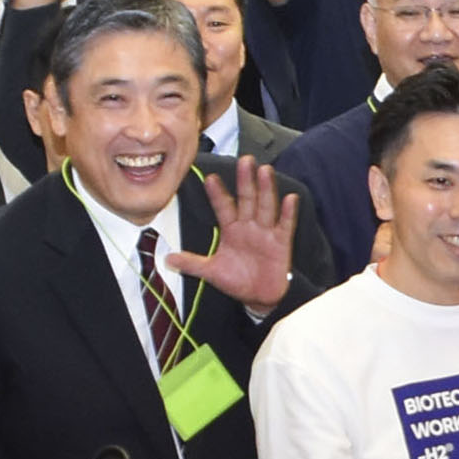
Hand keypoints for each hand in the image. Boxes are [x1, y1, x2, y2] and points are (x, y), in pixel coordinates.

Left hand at [177, 160, 296, 312]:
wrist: (259, 298)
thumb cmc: (237, 282)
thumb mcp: (212, 272)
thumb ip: (192, 264)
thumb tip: (168, 259)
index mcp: (231, 230)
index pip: (223, 207)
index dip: (217, 194)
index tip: (209, 178)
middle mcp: (249, 226)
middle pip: (247, 199)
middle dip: (246, 180)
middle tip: (245, 160)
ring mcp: (266, 233)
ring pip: (265, 206)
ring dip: (266, 189)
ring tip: (265, 170)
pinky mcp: (281, 243)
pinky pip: (285, 225)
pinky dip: (288, 213)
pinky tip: (290, 198)